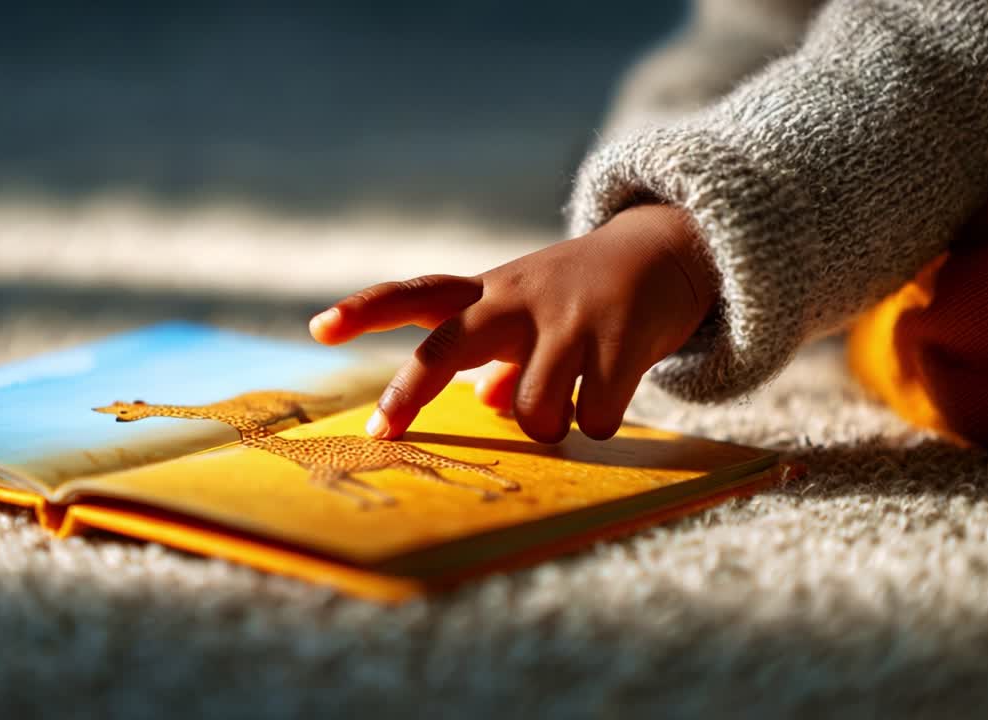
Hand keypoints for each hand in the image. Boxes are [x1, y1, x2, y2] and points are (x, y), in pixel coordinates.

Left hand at [310, 204, 716, 442]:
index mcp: (489, 293)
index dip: (364, 312)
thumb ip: (499, 356)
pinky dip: (597, 423)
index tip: (318, 330)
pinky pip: (591, 418)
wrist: (669, 249)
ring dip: (548, 426)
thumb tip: (484, 404)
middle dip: (408, 391)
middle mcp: (517, 300)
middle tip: (383, 429)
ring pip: (531, 410)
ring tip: (570, 407)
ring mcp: (568, 318)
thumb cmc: (583, 293)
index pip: (416, 295)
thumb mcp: (530, 313)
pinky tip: (611, 394)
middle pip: (447, 347)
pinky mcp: (619, 340)